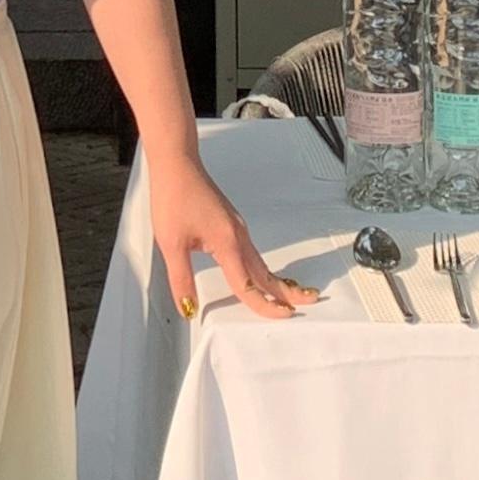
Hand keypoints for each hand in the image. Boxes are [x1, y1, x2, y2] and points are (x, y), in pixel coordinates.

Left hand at [147, 159, 312, 321]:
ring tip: (290, 293)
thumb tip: (188, 307)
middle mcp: (238, 235)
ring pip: (260, 262)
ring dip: (275, 280)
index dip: (264, 304)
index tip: (282, 315)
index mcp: (227, 242)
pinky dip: (261, 268)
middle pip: (265, 272)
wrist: (177, 164)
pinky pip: (252, 252)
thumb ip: (181, 279)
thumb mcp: (171, 244)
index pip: (248, 284)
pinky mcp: (232, 223)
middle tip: (307, 302)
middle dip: (286, 290)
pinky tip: (258, 273)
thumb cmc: (175, 195)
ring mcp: (237, 228)